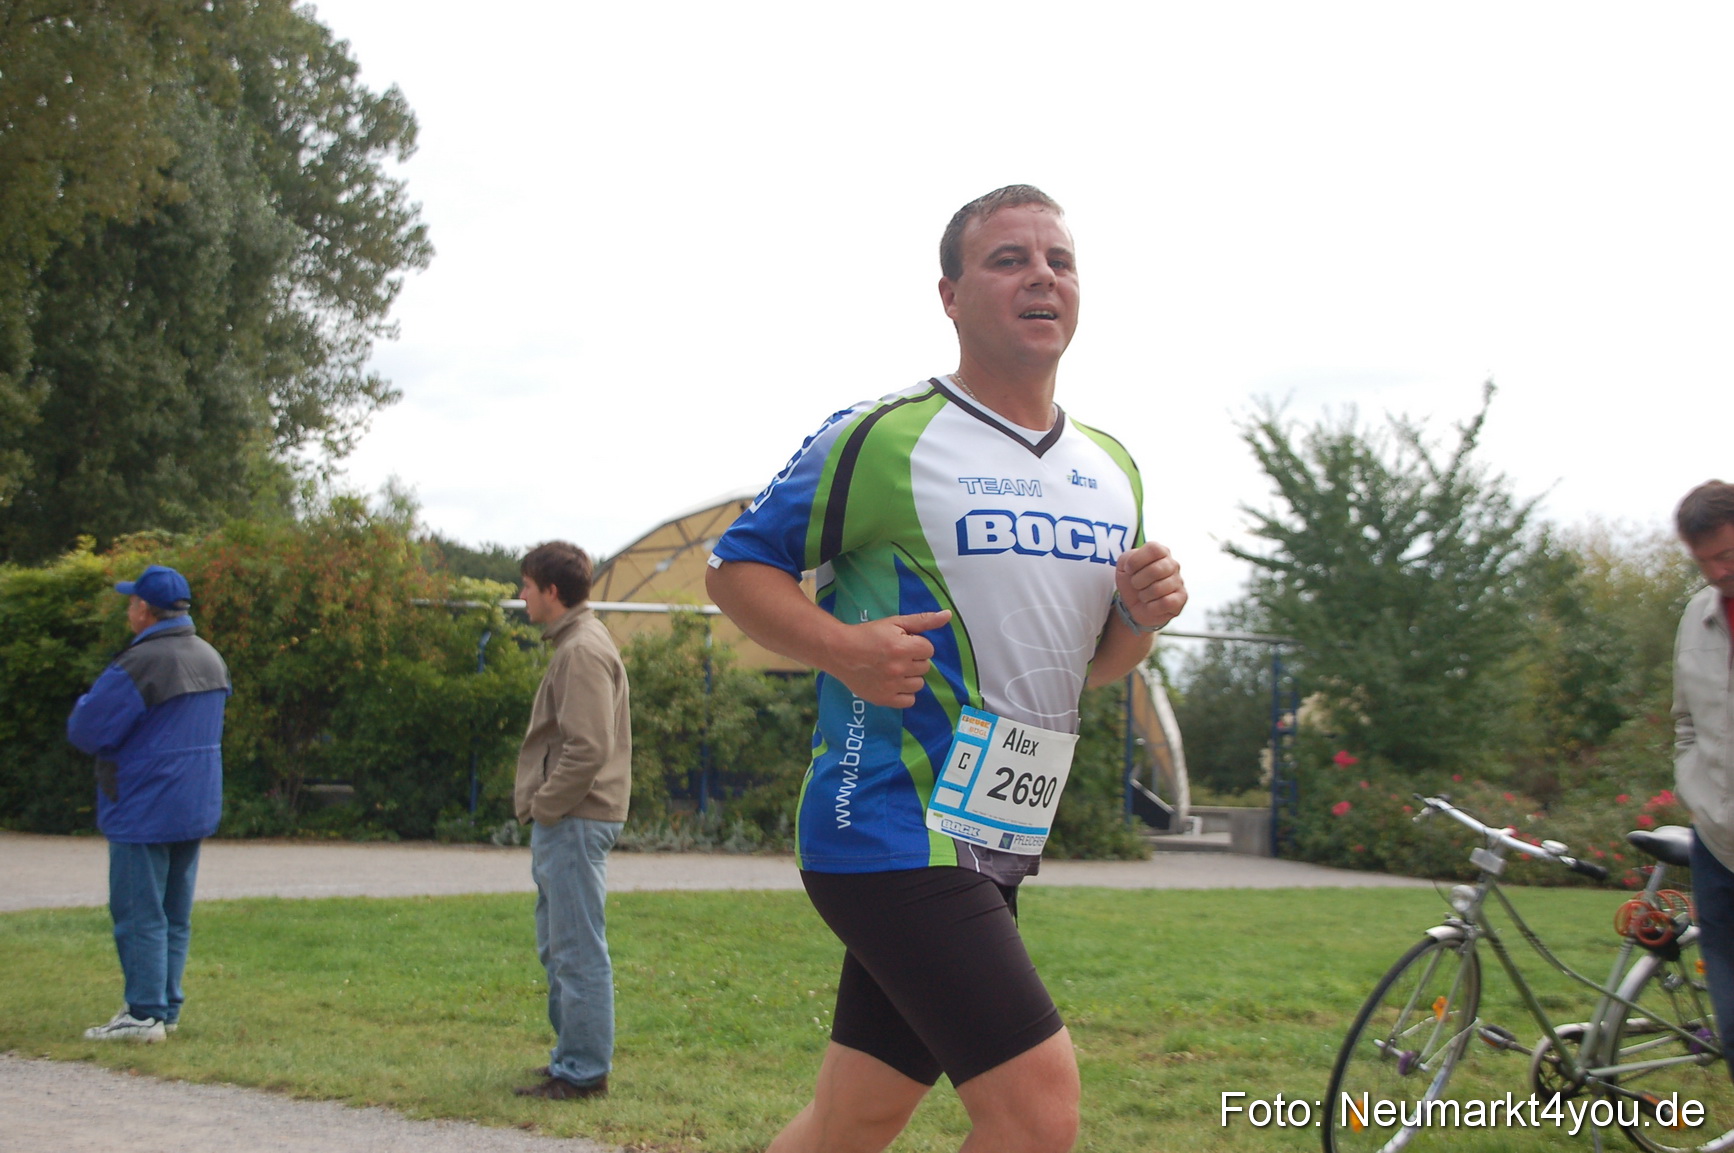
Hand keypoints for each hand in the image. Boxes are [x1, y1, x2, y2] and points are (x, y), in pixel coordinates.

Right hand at [831, 610, 952, 707]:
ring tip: (893, 669)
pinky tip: (893, 683)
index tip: (902, 643)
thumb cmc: (868, 634)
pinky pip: (909, 700)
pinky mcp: (884, 699)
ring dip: (910, 676)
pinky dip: (904, 693)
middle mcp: (898, 668)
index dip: (916, 644)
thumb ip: (923, 620)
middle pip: (924, 667)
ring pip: (918, 684)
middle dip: (913, 660)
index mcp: (902, 647)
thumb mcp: (895, 622)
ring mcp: (891, 686)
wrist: (839, 651)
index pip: (928, 649)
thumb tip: (948, 615)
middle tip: (895, 655)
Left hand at [1115, 541, 1185, 631]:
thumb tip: (1136, 562)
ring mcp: (1178, 581)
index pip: (1153, 549)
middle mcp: (1172, 564)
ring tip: (1144, 595)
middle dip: (1138, 581)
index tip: (1129, 570)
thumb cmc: (1132, 582)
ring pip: (1158, 589)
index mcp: (1160, 552)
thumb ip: (1128, 557)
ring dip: (1144, 595)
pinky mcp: (1181, 598)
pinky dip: (1152, 606)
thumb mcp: (1123, 565)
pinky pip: (1166, 602)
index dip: (1136, 561)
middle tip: (1136, 585)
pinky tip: (1151, 604)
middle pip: (1156, 570)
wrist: (1134, 605)